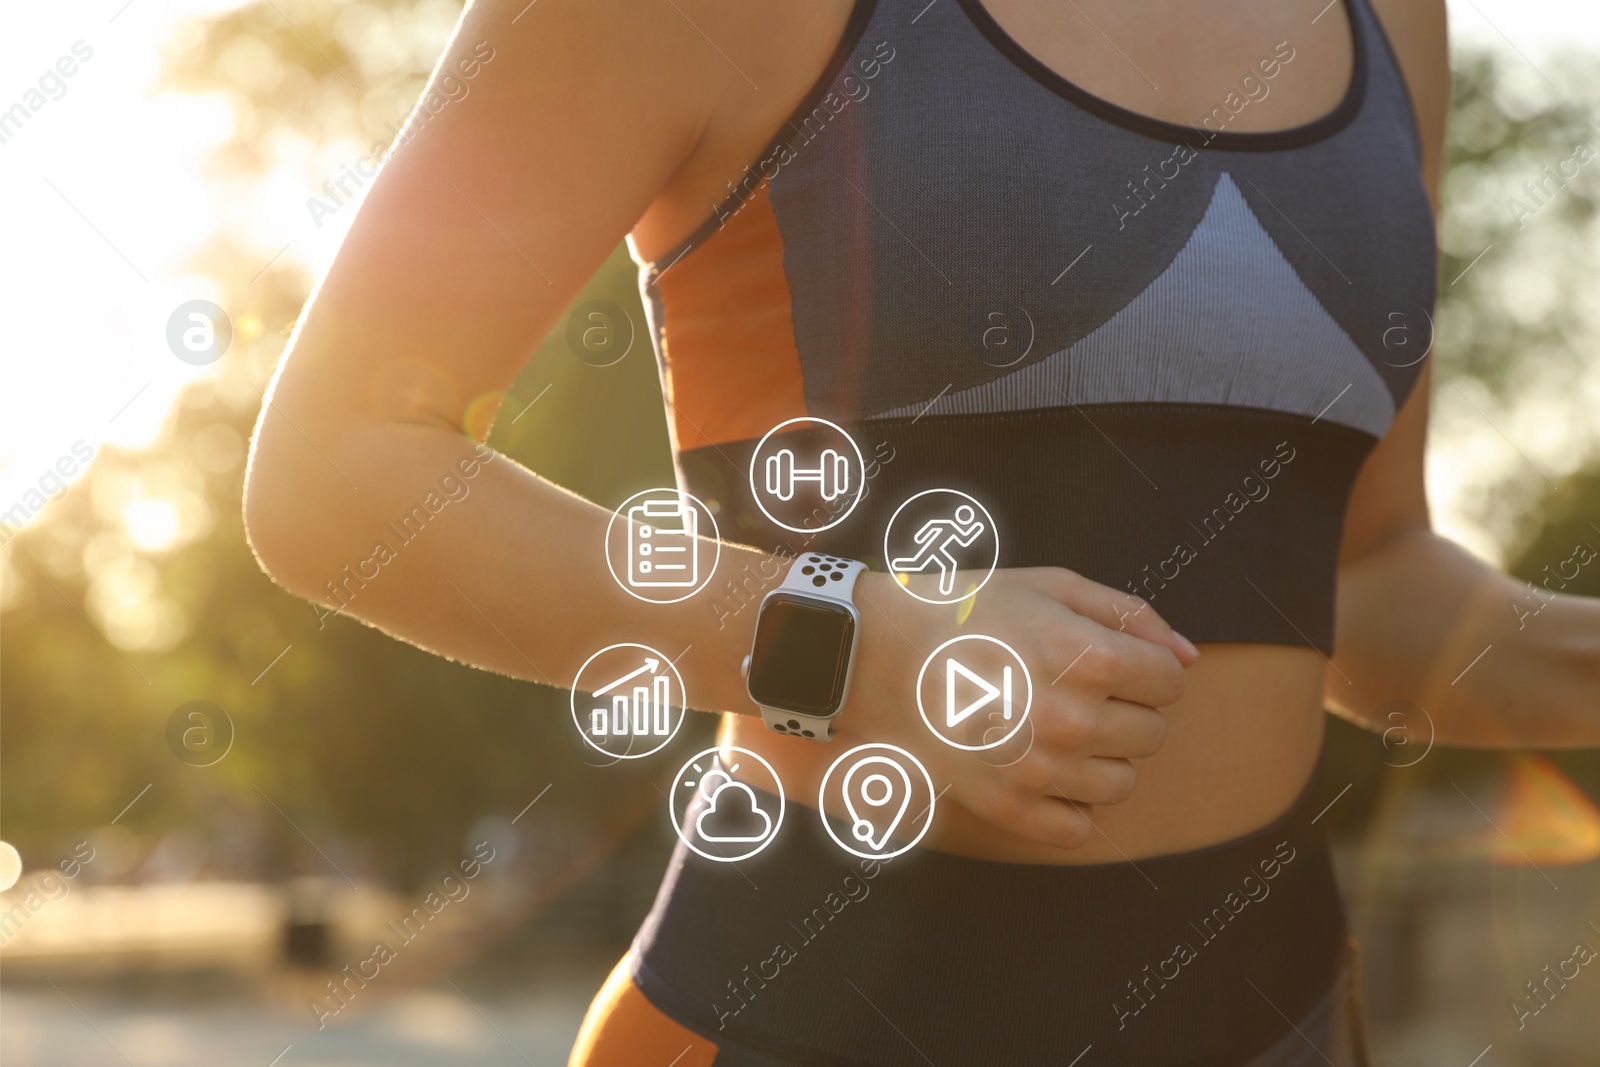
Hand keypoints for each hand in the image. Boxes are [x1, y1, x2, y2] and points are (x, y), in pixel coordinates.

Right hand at [839, 567, 1197, 849]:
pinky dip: (1068, 803)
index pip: (1170, 682)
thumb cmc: (968, 612)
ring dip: (1099, 757)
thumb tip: (1186, 659)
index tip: (1102, 661)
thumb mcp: (1050, 587)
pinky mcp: (1008, 808)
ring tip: (1051, 727)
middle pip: (1152, 733)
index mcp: (1089, 657)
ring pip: (1121, 783)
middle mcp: (1072, 719)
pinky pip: (1078, 827)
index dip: (1142, 668)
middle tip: (1069, 691)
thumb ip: (1130, 616)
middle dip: (1124, 710)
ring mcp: (1039, 770)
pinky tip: (1038, 769)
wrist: (875, 655)